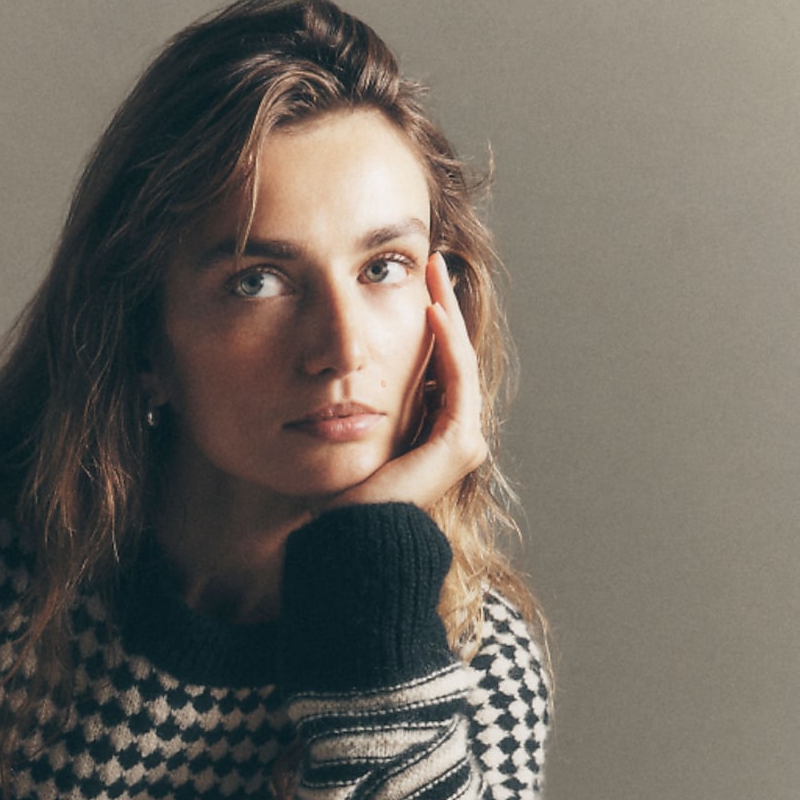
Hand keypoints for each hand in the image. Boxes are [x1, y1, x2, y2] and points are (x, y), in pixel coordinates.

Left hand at [326, 253, 487, 513]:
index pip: (439, 368)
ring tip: (433, 273)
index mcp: (433, 437)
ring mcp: (462, 443)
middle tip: (432, 263)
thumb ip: (358, 408)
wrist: (347, 536)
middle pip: (454, 358)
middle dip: (443, 307)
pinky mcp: (458, 445)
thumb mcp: (349, 438)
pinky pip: (456, 380)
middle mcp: (455, 439)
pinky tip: (432, 311)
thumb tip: (338, 374)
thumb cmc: (338, 499)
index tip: (415, 287)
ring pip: (459, 361)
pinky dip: (447, 344)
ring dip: (447, 313)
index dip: (431, 325)